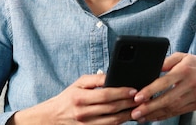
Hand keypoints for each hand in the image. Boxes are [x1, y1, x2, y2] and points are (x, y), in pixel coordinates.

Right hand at [8, 74, 140, 123]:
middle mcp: (83, 113)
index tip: (134, 90)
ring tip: (138, 108)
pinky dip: (120, 123)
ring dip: (128, 115)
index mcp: (80, 98)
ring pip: (113, 121)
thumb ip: (95, 79)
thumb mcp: (78, 84)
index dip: (121, 92)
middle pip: (112, 109)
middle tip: (142, 98)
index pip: (106, 95)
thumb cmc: (69, 97)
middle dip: (129, 103)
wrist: (53, 117)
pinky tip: (128, 117)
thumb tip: (113, 75)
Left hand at [129, 53, 195, 121]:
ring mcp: (195, 96)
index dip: (150, 91)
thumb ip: (166, 62)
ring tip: (141, 117)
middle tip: (135, 112)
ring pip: (173, 108)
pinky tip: (155, 117)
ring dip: (155, 114)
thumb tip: (151, 69)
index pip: (164, 82)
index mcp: (185, 70)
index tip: (137, 97)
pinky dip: (165, 116)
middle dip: (149, 107)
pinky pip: (179, 112)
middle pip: (167, 99)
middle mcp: (191, 84)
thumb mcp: (182, 56)